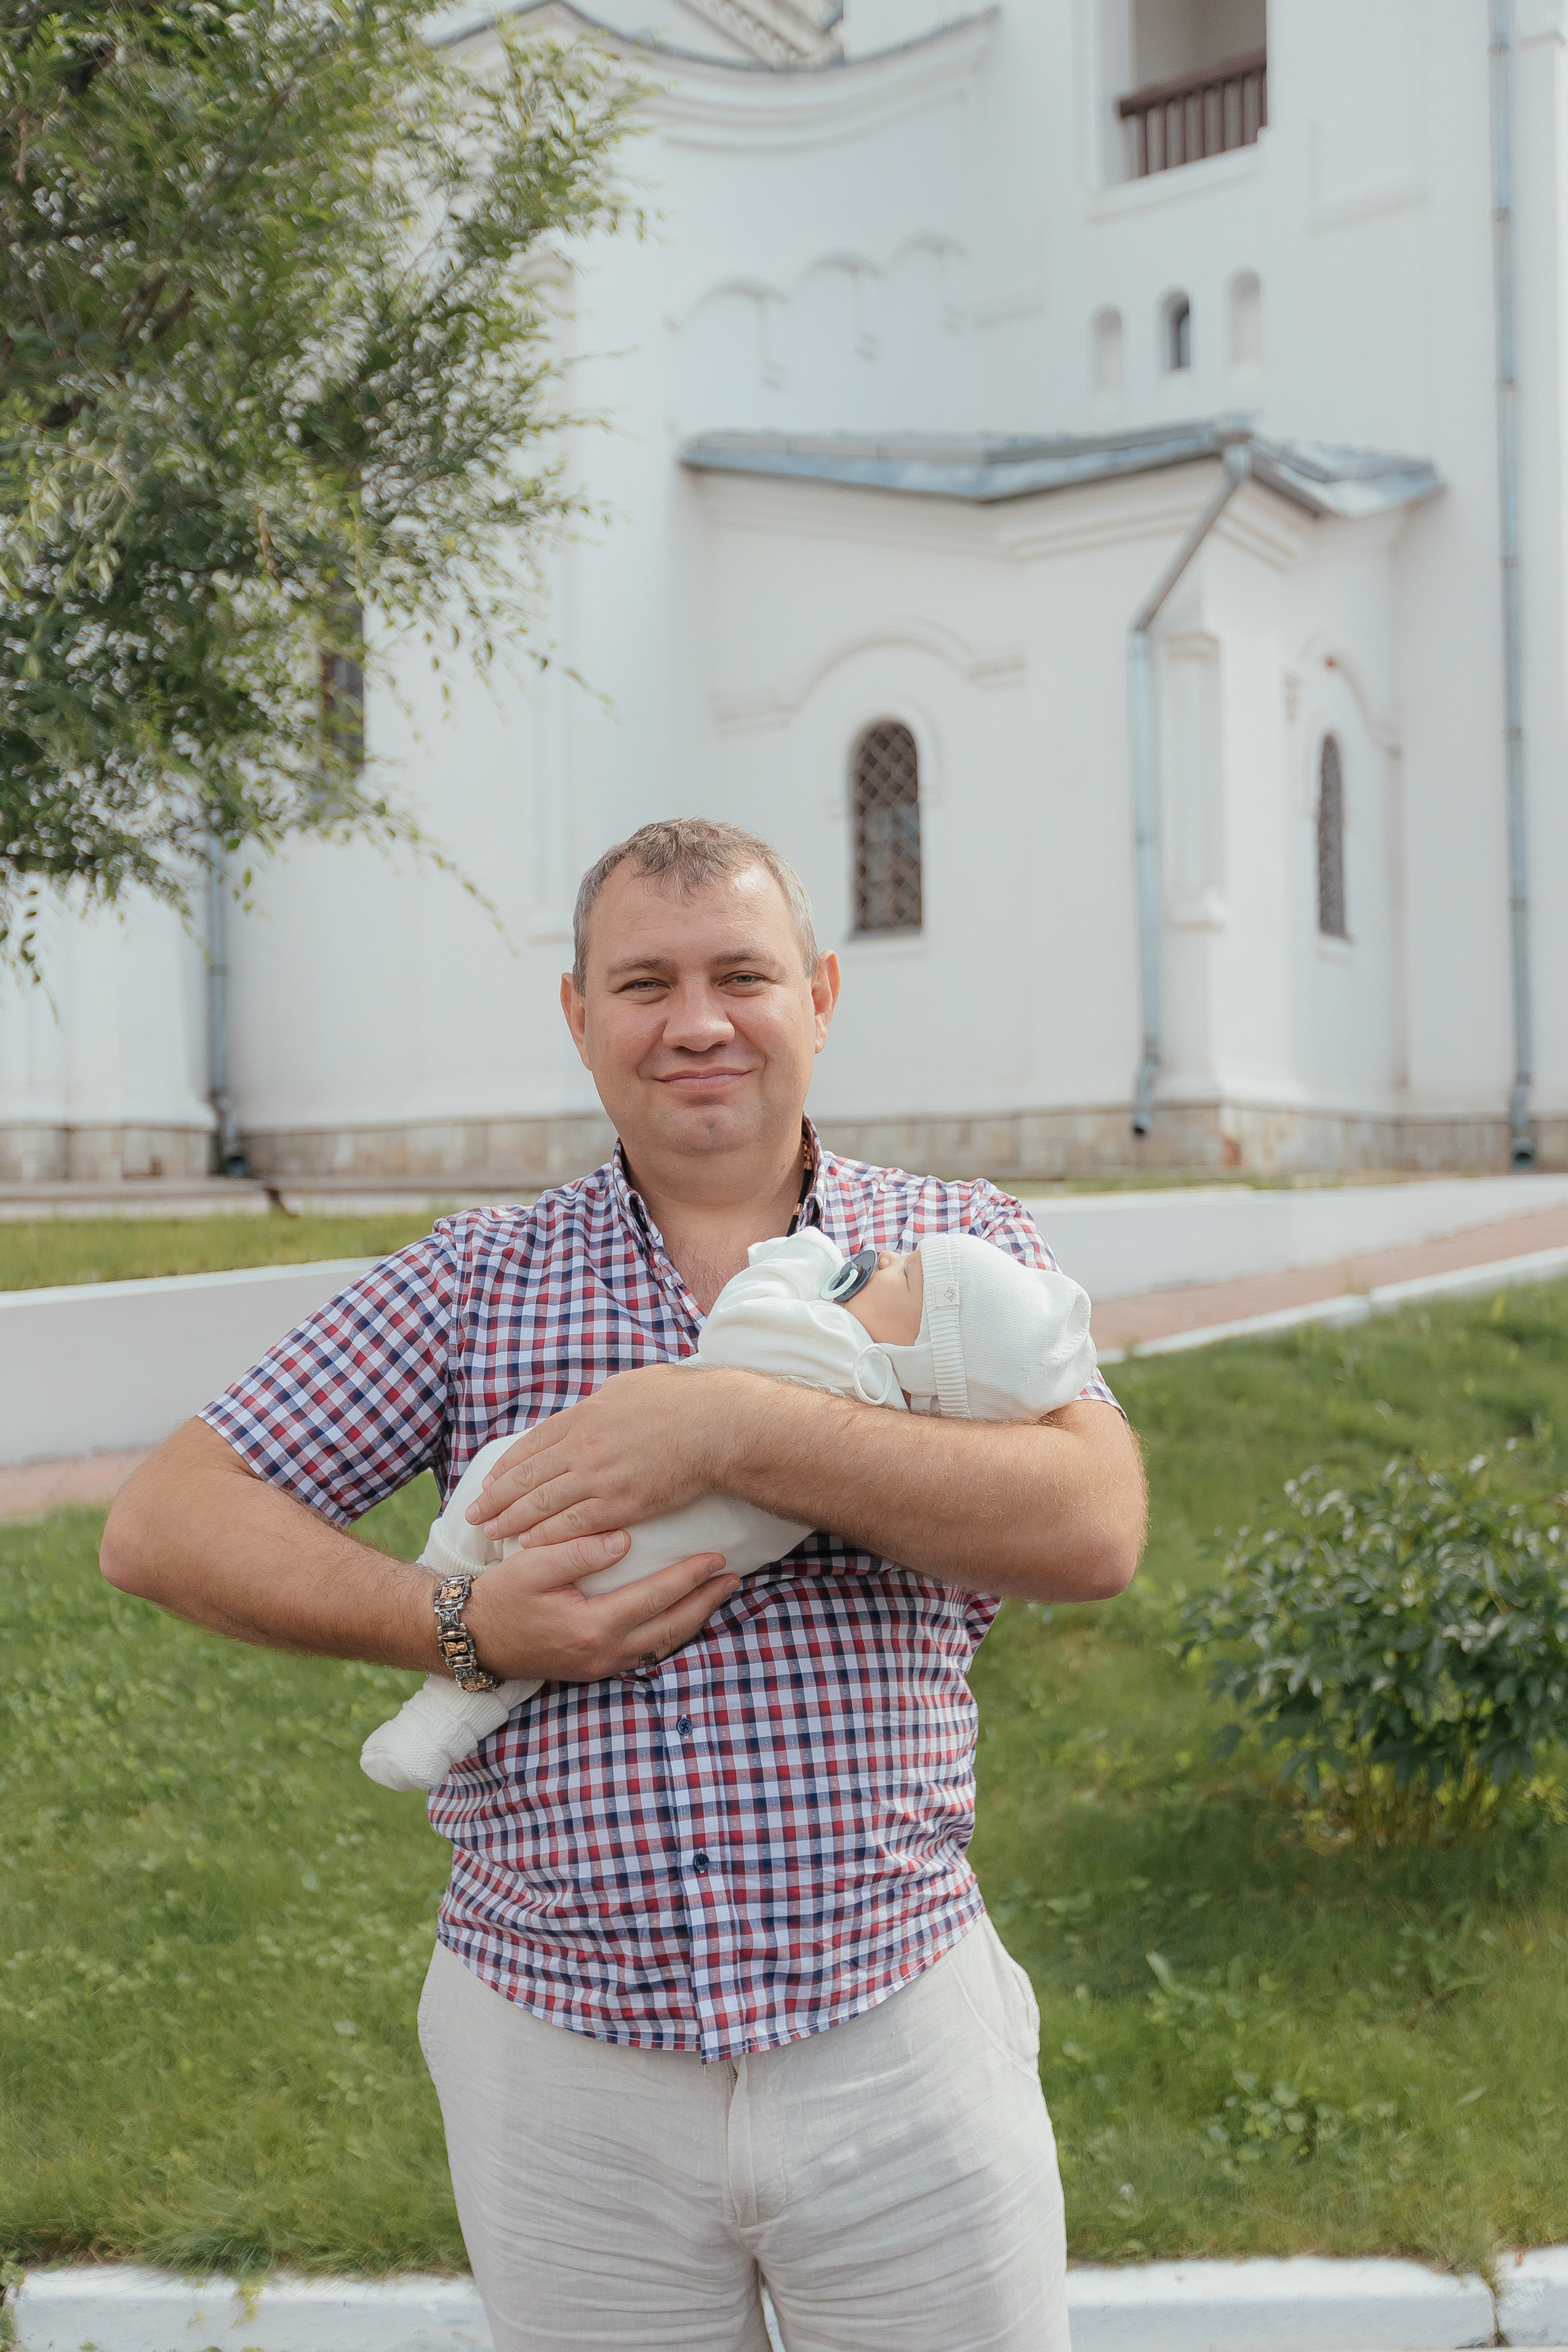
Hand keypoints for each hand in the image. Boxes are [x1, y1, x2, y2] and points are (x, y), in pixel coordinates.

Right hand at [463, 1525, 739, 1681]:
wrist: (470, 1638)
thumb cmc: (500, 1597)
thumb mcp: (532, 1566)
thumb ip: (579, 1551)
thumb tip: (624, 1539)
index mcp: (591, 1626)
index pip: (655, 1598)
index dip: (689, 1578)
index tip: (716, 1557)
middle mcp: (603, 1653)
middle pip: (670, 1630)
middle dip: (706, 1603)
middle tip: (733, 1579)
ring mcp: (600, 1665)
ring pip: (661, 1646)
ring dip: (693, 1620)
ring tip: (717, 1595)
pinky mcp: (594, 1668)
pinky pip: (645, 1653)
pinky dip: (669, 1634)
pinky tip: (681, 1616)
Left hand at [466, 1362, 752, 1546]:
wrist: (718, 1425)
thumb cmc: (685, 1399)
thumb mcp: (632, 1385)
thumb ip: (604, 1401)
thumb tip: (593, 1406)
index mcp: (585, 1414)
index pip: (532, 1444)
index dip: (508, 1467)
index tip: (491, 1481)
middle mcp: (583, 1446)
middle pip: (527, 1477)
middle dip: (496, 1498)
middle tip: (476, 1514)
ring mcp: (599, 1477)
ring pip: (541, 1504)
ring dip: (512, 1520)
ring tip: (493, 1533)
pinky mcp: (619, 1504)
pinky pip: (572, 1525)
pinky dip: (546, 1535)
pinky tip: (529, 1544)